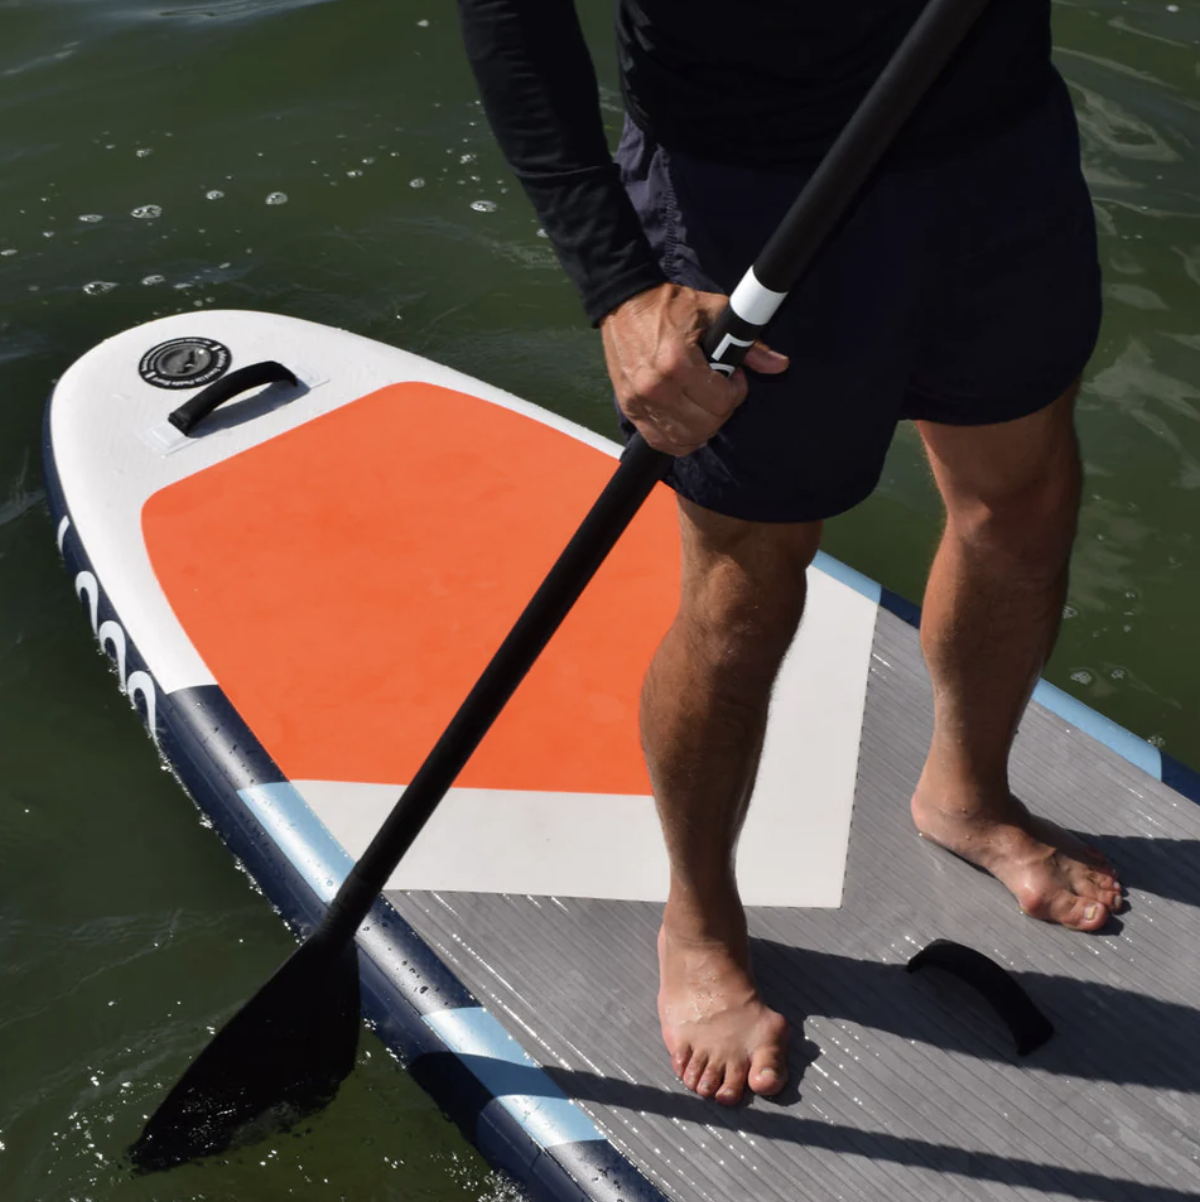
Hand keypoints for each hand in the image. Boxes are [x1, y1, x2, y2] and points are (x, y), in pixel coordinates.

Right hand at [600, 282, 788, 456]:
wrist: (624, 303)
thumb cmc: (668, 305)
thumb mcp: (714, 312)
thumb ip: (748, 344)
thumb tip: (778, 364)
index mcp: (677, 362)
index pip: (721, 403)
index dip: (736, 392)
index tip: (732, 378)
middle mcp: (656, 387)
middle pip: (704, 425)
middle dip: (721, 411)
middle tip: (719, 390)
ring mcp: (640, 401)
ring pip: (684, 439)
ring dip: (702, 428)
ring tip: (703, 405)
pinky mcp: (630, 408)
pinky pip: (660, 441)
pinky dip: (678, 439)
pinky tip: (686, 422)